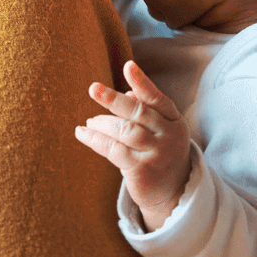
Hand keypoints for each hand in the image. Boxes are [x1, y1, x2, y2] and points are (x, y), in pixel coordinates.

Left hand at [74, 61, 190, 229]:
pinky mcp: (141, 170)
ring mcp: (156, 153)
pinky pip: (113, 150)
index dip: (142, 82)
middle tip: (93, 88)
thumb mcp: (160, 129)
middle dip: (114, 100)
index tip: (128, 65)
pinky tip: (82, 133)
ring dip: (102, 123)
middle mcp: (168, 135)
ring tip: (90, 121)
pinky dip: (95, 139)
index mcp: (173, 120)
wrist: (173, 191)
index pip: (157, 98)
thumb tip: (127, 92)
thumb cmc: (160, 151)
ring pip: (125, 131)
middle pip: (139, 113)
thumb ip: (146, 111)